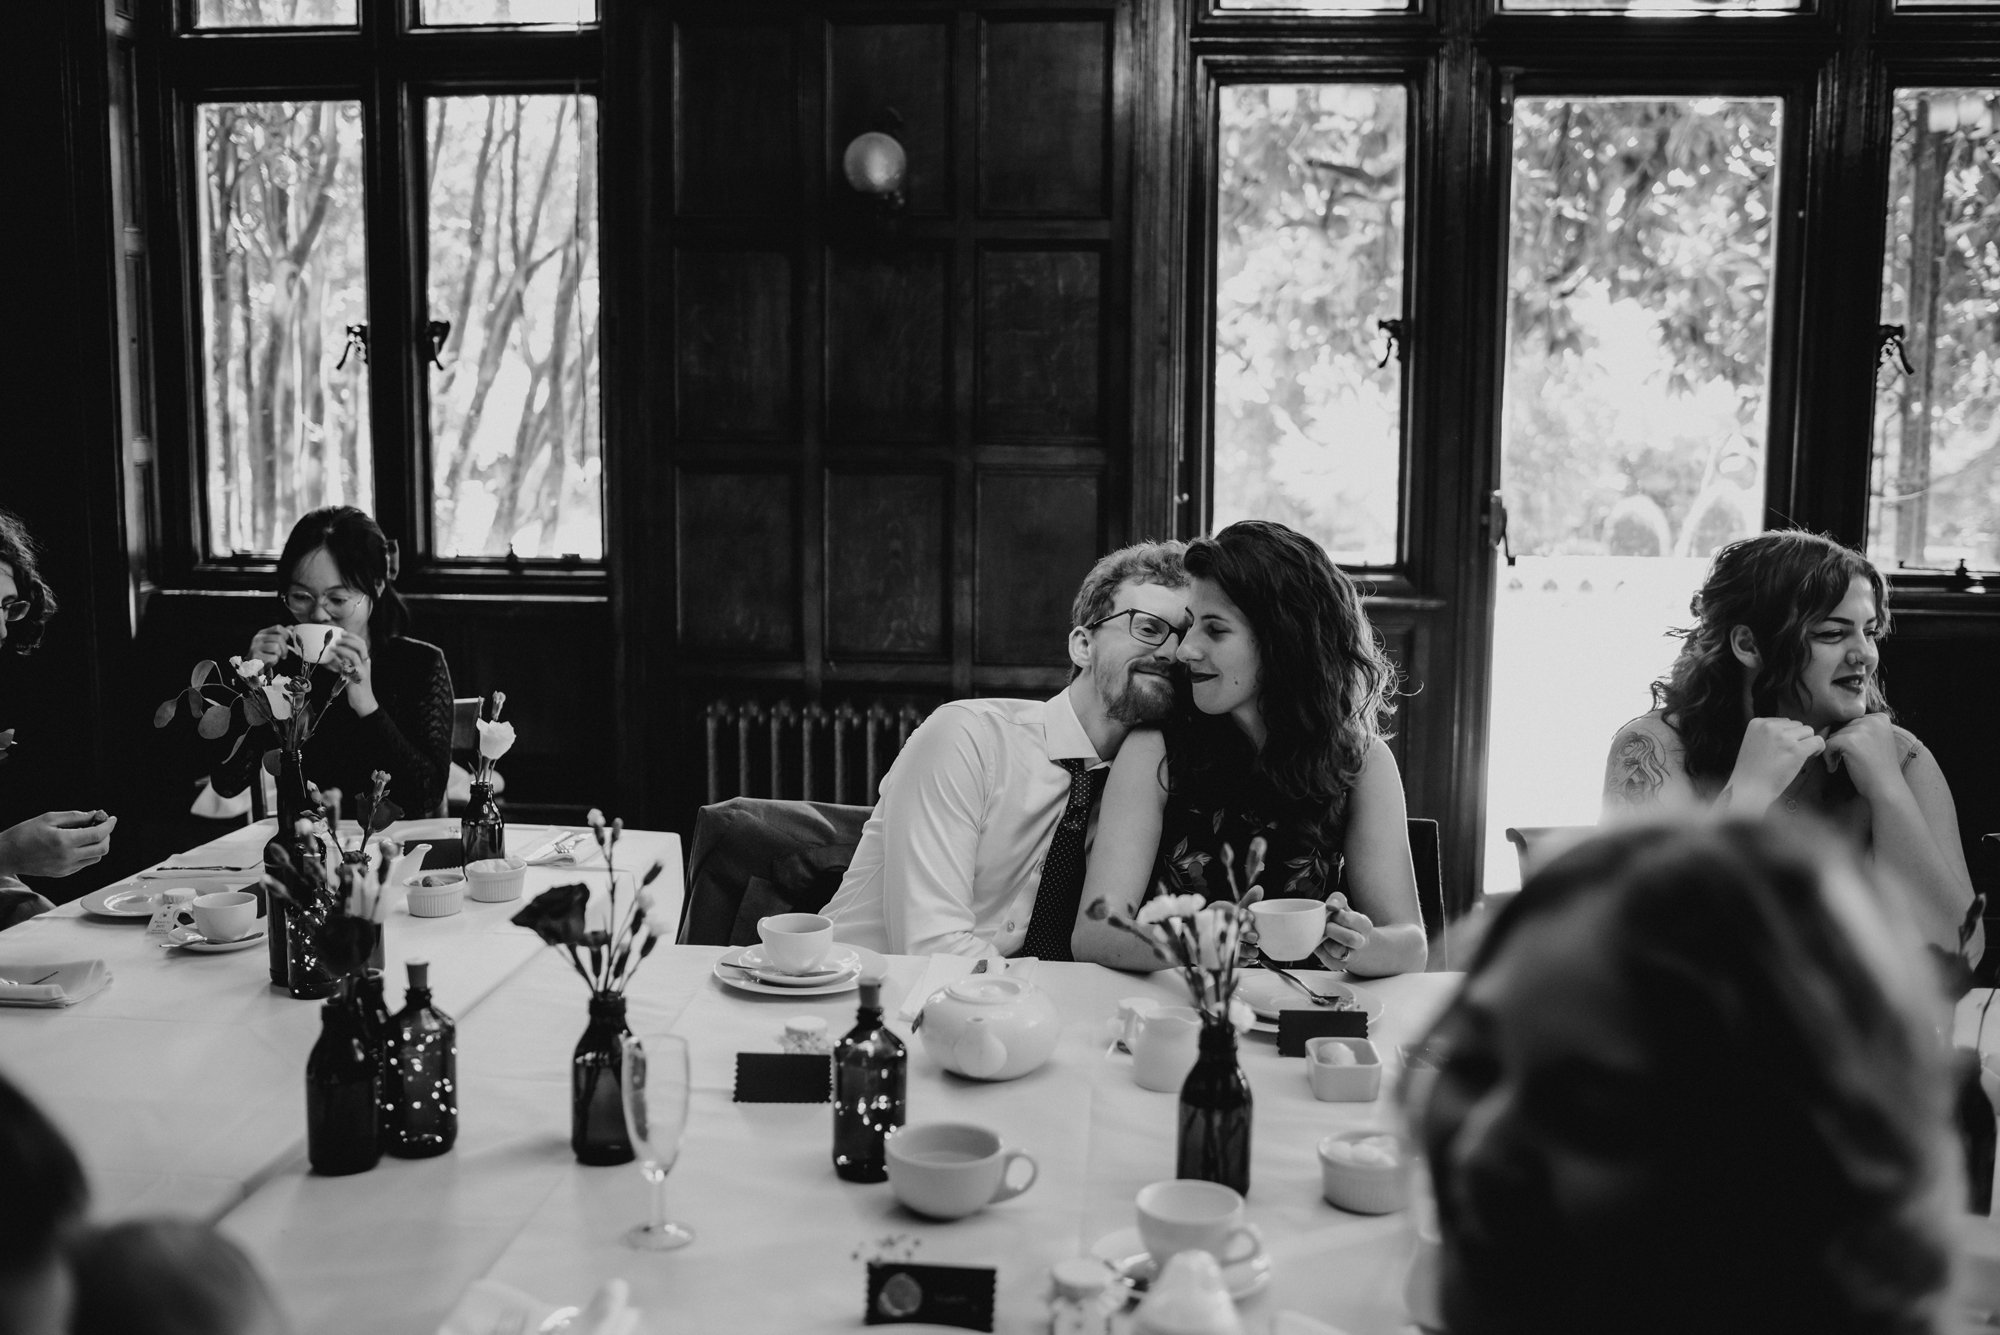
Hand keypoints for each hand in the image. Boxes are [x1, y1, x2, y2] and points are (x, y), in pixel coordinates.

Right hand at [0, 810, 115, 878]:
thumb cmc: (24, 834)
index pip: (98, 835)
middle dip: (107, 835)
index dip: (108, 825)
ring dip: (99, 845)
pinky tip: (79, 844)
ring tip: (90, 834)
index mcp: (64, 842)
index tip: (112, 818)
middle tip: (101, 825)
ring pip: (96, 858)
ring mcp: (66, 868)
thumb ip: (74, 817)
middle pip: (102, 848)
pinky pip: (84, 864)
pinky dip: (88, 853)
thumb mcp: (48, 818)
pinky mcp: (63, 873)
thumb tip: (94, 814)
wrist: (6, 855)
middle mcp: (67, 857)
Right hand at [247, 625, 289, 667]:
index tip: (286, 642)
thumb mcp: (272, 643)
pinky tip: (269, 662)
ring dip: (278, 655)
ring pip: (276, 647)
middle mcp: (258, 638)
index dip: (286, 635)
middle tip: (283, 655)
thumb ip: (281, 635)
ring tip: (274, 657)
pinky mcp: (256, 657)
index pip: (278, 628)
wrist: (252, 668)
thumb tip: (292, 627)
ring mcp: (255, 647)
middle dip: (284, 648)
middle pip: (279, 638)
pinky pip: (273, 657)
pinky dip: (274, 661)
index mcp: (262, 633)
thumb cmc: (265, 655)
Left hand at [322, 639, 376, 715]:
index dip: (353, 637)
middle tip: (338, 638)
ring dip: (342, 649)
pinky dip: (337, 662)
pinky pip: (345, 667)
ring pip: (354, 655)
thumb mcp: (351, 673)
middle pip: (360, 645)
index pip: (362, 644)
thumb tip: (330, 657)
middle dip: (349, 639)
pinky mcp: (355, 679)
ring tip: (334, 647)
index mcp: (365, 661)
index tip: (343, 632)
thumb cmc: (356, 688)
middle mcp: (365, 664)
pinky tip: (330, 661)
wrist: (364, 702)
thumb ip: (343, 664)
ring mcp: (361, 671)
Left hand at [1320, 891, 1373, 962]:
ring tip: (1323, 936)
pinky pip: (1330, 962)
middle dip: (1333, 930)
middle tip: (1326, 926)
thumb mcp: (1346, 908)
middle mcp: (1361, 942)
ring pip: (1338, 952)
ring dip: (1326, 943)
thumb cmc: (1346, 924)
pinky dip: (1322, 953)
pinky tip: (1322, 946)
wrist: (1361, 947)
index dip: (1337, 915)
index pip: (1350, 919)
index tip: (1331, 913)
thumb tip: (1331, 905)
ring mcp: (1352, 956)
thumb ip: (1338, 899)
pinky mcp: (1340, 966)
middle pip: (1350, 939)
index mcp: (1364, 925)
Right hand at [1725, 716, 1824, 810]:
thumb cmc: (1752, 770)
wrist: (1750, 788)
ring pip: (1808, 731)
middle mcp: (1770, 726)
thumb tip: (1793, 730)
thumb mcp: (1753, 742)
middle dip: (1797, 738)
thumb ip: (1769, 733)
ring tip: (1797, 757)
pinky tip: (1812, 755)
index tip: (1782, 749)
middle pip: (1797, 725)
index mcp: (1757, 723)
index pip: (1784, 722)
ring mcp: (1783, 737)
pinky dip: (1818, 748)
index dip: (1787, 736)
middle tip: (1789, 754)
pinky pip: (1817, 741)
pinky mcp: (1796, 750)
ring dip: (1806, 743)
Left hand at [1823, 713, 1904, 800]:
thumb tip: (1834, 724)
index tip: (1853, 752)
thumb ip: (1862, 730)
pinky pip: (1827, 744)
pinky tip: (1834, 768)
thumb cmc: (1879, 769)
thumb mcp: (1877, 741)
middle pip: (1842, 727)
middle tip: (1845, 760)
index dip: (1849, 737)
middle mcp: (1873, 720)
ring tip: (1840, 764)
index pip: (1853, 721)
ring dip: (1833, 750)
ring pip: (1834, 735)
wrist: (1886, 788)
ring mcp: (1862, 729)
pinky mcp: (1849, 740)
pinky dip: (1827, 757)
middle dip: (1840, 743)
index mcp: (1880, 719)